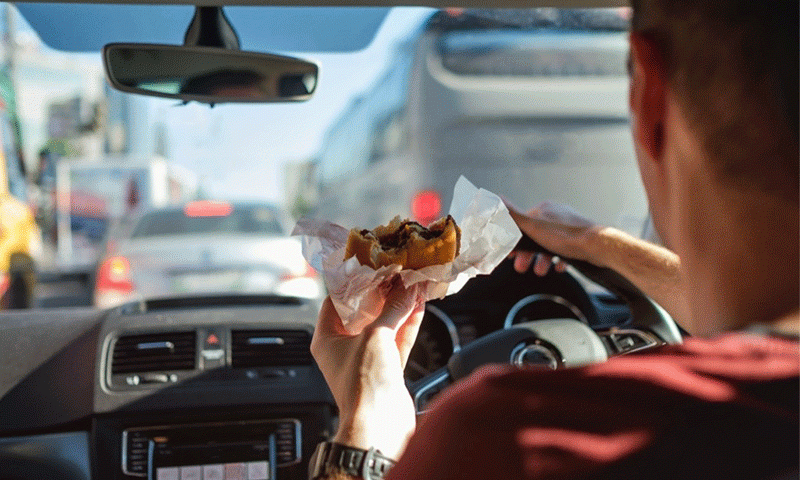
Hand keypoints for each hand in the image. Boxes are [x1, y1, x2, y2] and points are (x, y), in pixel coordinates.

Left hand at [311, 281, 424, 459]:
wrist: (380, 426)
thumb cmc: (363, 387)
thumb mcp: (376, 336)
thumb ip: (393, 310)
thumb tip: (405, 289)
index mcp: (327, 339)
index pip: (336, 302)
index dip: (352, 283)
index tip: (370, 268)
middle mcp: (344, 349)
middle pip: (363, 312)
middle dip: (382, 293)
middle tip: (396, 273)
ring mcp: (366, 360)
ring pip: (384, 325)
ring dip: (398, 307)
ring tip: (412, 285)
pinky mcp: (387, 370)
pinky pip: (397, 340)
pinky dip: (407, 324)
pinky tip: (418, 306)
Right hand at [505, 201, 601, 275]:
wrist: (596, 246)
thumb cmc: (566, 236)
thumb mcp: (533, 226)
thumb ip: (513, 215)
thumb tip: (498, 199)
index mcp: (545, 210)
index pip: (523, 224)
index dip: (516, 240)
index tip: (511, 252)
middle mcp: (557, 216)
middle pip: (536, 237)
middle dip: (528, 254)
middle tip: (522, 266)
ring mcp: (569, 227)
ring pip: (550, 245)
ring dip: (542, 259)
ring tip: (540, 271)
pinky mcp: (579, 239)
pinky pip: (565, 250)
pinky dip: (558, 260)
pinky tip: (558, 267)